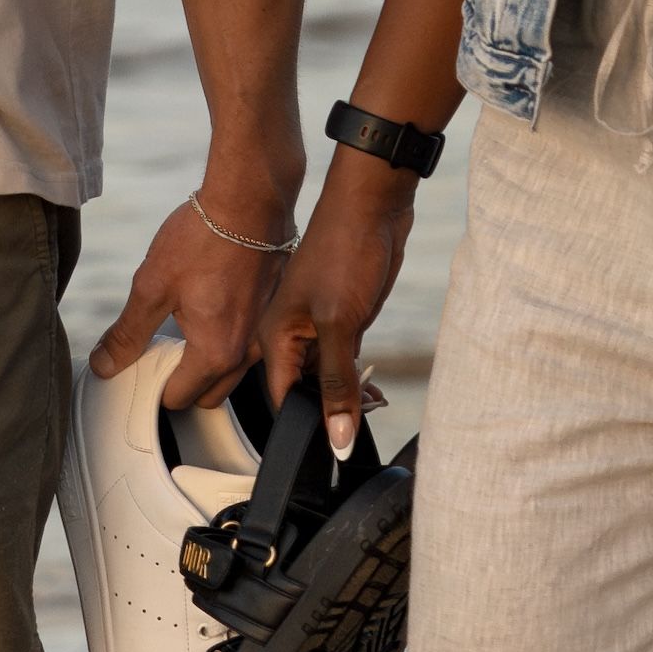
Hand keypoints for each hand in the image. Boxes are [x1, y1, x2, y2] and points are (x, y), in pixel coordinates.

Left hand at [90, 197, 287, 408]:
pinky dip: (228, 337)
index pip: (178, 398)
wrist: (250, 196)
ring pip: (232, 370)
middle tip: (159, 350)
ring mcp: (265, 332)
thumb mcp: (152, 286)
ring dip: (207, 362)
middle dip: (183, 382)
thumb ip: (127, 334)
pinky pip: (248, 342)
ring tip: (184, 325)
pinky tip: (211, 304)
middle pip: (209, 394)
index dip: (153, 386)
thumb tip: (104, 365)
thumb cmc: (203, 236)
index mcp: (216, 353)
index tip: (140, 366)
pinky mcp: (274, 310)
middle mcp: (247, 351)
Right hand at [262, 152, 416, 441]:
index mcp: (276, 337)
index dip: (308, 426)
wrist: (372, 203)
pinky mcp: (344, 319)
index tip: (333, 448)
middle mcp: (292, 336)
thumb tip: (337, 438)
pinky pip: (345, 362)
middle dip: (330, 413)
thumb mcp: (340, 324)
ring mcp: (319, 327)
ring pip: (327, 379)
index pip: (284, 401)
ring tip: (374, 407)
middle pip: (305, 393)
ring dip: (348, 398)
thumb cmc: (345, 250)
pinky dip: (359, 380)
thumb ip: (338, 384)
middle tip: (361, 426)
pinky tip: (376, 392)